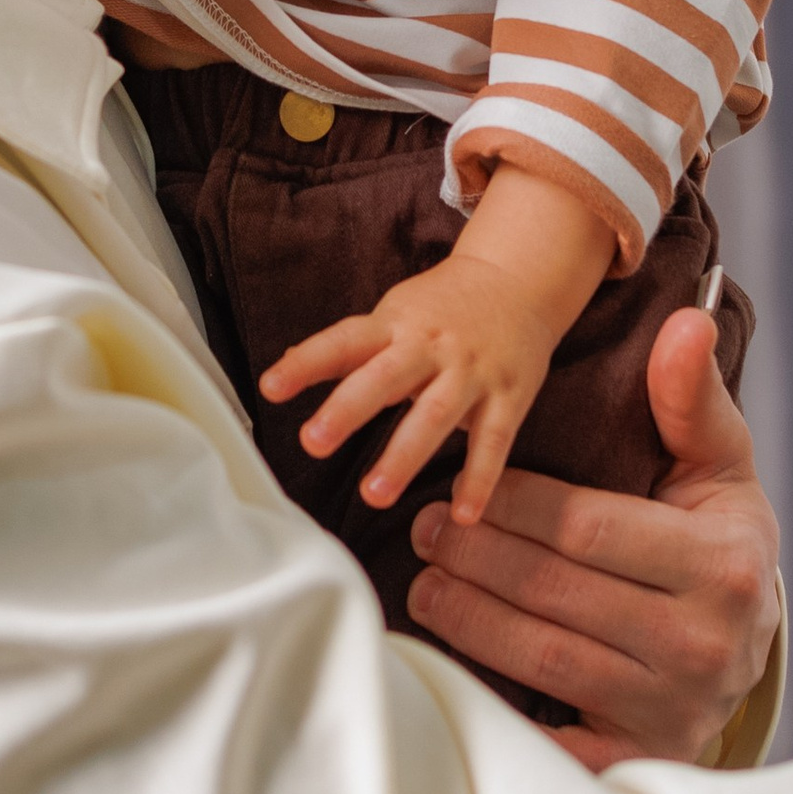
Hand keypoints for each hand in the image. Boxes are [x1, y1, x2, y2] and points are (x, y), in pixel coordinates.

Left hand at [263, 246, 555, 522]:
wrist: (521, 279)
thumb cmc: (445, 306)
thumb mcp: (394, 314)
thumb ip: (350, 347)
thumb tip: (287, 362)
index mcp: (395, 326)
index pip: (343, 341)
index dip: (306, 363)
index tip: (271, 388)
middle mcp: (430, 346)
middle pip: (385, 377)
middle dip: (348, 410)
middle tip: (312, 443)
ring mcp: (472, 371)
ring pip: (436, 415)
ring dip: (405, 456)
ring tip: (375, 495)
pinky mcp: (509, 396)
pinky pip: (494, 442)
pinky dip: (480, 479)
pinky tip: (463, 514)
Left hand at [402, 306, 782, 768]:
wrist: (745, 656)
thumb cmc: (716, 543)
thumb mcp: (717, 468)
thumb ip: (690, 399)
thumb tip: (684, 322)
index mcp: (724, 566)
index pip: (590, 529)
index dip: (514, 507)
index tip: (461, 488)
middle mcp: (704, 646)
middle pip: (556, 594)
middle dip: (476, 558)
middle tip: (422, 529)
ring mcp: (671, 711)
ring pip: (541, 660)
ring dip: (466, 620)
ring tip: (423, 584)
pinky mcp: (636, 760)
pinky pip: (550, 739)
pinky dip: (492, 708)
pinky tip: (443, 672)